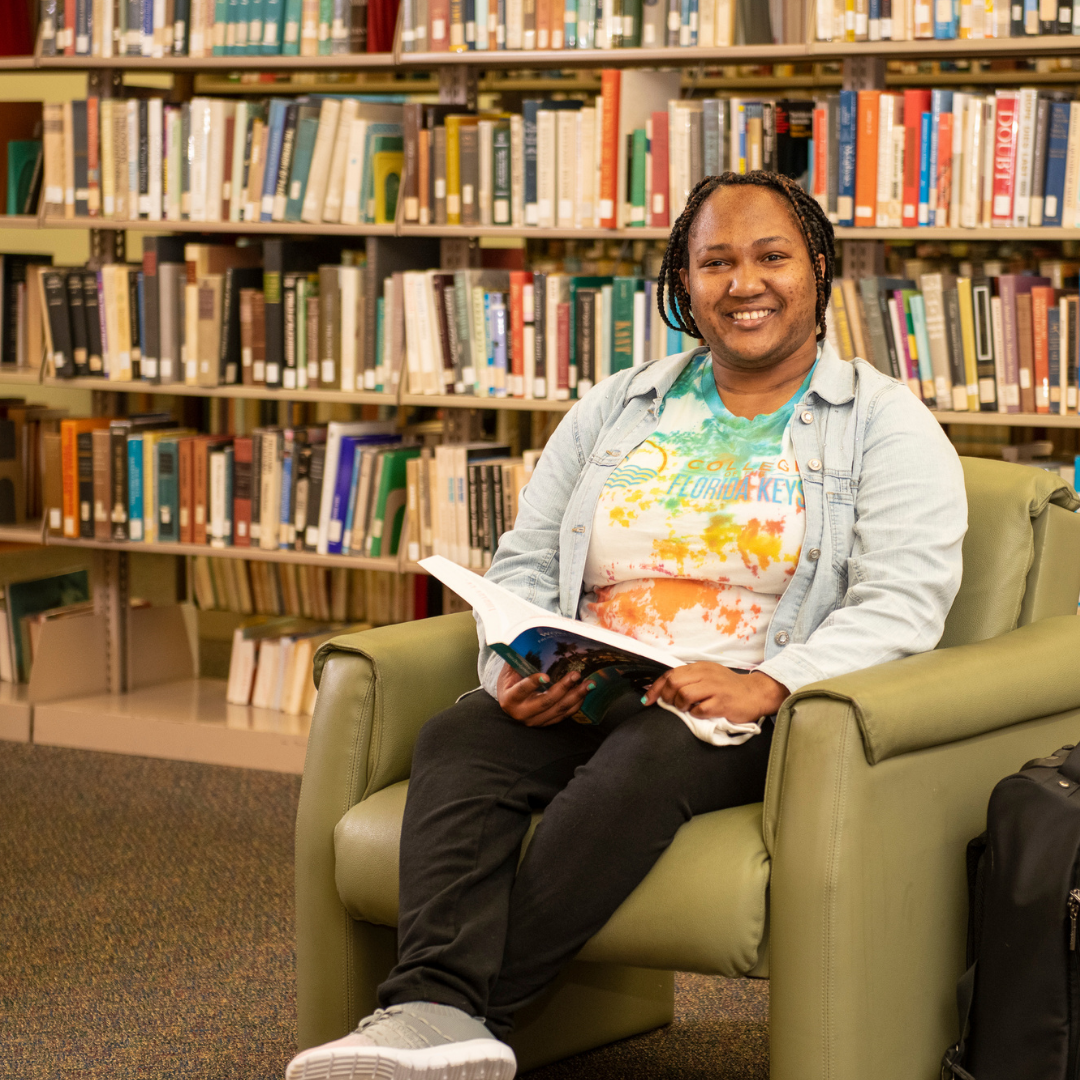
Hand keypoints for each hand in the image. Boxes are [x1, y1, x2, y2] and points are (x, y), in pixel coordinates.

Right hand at [497, 664, 593, 726]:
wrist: (509, 702)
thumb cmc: (510, 682)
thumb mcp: (510, 671)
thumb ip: (518, 659)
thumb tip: (528, 640)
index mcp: (510, 699)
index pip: (522, 690)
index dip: (533, 683)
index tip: (546, 676)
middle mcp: (522, 713)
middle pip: (546, 701)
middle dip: (563, 688)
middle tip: (576, 674)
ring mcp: (536, 720)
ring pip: (559, 710)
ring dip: (576, 696)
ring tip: (589, 684)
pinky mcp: (547, 723)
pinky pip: (564, 715)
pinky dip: (576, 703)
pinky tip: (585, 692)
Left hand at [641, 664, 787, 724]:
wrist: (755, 693)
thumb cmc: (728, 687)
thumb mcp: (707, 676)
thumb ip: (688, 680)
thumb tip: (663, 690)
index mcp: (699, 667)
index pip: (670, 674)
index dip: (656, 688)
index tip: (648, 699)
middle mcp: (706, 675)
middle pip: (674, 683)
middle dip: (666, 697)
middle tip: (672, 705)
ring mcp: (714, 688)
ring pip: (684, 695)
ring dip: (680, 705)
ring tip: (687, 708)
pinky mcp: (722, 703)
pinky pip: (699, 710)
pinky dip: (695, 714)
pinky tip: (701, 713)